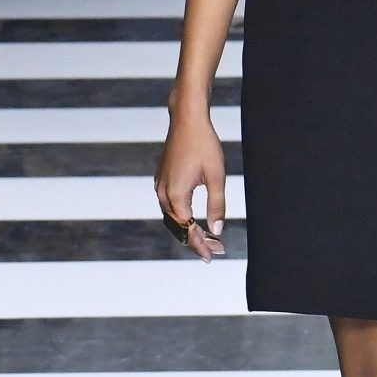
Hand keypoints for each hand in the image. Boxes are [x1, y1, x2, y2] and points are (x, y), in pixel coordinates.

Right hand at [155, 110, 226, 262]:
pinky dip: (181, 217)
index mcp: (176, 195)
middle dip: (195, 240)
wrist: (187, 119)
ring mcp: (160, 186)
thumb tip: (217, 229)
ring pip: (172, 218)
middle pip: (177, 228)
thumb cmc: (204, 145)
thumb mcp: (216, 176)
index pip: (187, 230)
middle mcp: (163, 193)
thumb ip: (217, 205)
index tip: (213, 256)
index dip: (200, 245)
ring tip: (208, 239)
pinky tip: (194, 220)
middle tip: (215, 250)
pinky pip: (169, 207)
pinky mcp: (161, 180)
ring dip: (187, 230)